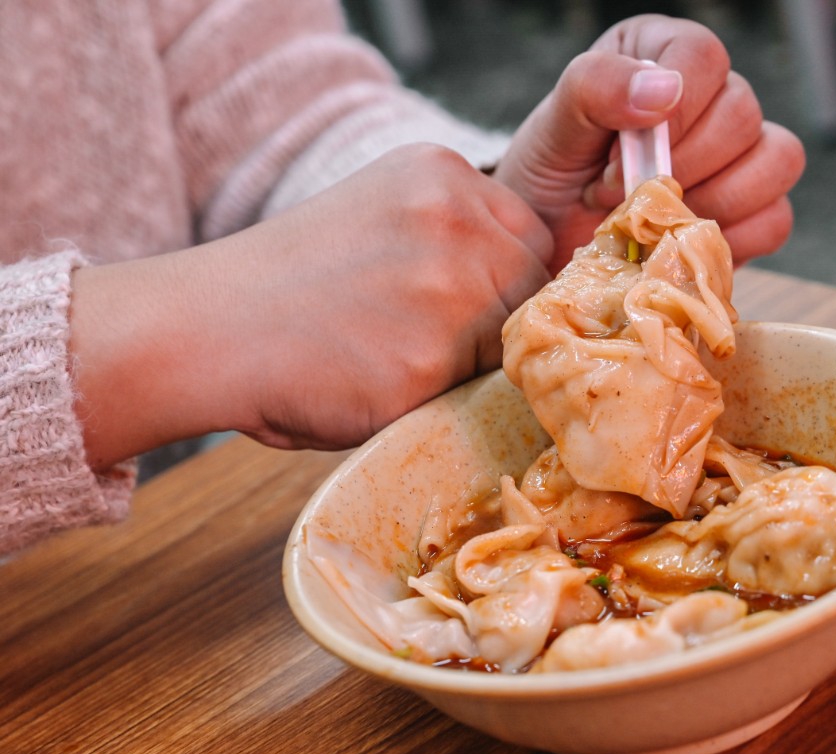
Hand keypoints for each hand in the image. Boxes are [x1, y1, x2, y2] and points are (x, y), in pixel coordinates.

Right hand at [71, 144, 552, 467]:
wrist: (205, 329)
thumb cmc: (287, 282)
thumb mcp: (382, 214)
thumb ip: (453, 232)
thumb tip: (525, 287)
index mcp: (442, 173)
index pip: (529, 237)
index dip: (505, 280)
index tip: (466, 306)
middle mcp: (456, 220)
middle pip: (531, 288)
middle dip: (495, 320)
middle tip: (428, 341)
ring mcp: (450, 289)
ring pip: (508, 342)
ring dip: (469, 362)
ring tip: (394, 360)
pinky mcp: (433, 360)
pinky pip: (472, 389)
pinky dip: (439, 398)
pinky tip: (382, 384)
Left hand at [493, 14, 805, 270]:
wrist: (552, 240)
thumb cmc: (553, 174)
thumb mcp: (556, 126)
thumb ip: (595, 88)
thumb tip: (664, 91)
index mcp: (666, 55)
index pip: (703, 58)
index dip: (670, 112)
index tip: (618, 154)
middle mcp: (714, 96)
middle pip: (741, 116)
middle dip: (678, 167)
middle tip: (625, 194)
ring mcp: (741, 154)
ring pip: (776, 162)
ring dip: (711, 201)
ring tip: (656, 218)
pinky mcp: (753, 211)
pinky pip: (775, 221)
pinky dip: (731, 240)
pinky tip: (682, 243)